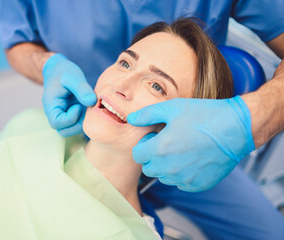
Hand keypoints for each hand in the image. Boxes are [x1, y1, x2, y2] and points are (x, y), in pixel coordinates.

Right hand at [42, 54, 96, 135]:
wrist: (60, 69)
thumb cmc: (63, 72)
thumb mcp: (72, 77)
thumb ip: (81, 89)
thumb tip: (92, 102)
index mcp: (51, 106)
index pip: (57, 124)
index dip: (70, 118)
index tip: (78, 105)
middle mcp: (56, 114)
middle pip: (64, 131)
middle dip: (78, 123)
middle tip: (85, 108)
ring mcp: (64, 116)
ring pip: (73, 129)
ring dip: (83, 121)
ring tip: (87, 105)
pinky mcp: (73, 115)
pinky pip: (79, 123)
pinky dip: (86, 118)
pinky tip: (90, 106)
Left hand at [127, 96, 254, 191]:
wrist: (236, 128)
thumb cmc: (204, 115)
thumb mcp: (172, 107)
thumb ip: (147, 115)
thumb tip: (130, 118)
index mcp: (159, 150)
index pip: (137, 154)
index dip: (144, 144)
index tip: (155, 136)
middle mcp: (169, 169)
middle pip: (148, 168)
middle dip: (153, 156)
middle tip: (168, 142)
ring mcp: (184, 179)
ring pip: (164, 177)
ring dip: (167, 166)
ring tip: (182, 149)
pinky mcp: (198, 185)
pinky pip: (181, 183)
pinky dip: (183, 174)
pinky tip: (193, 159)